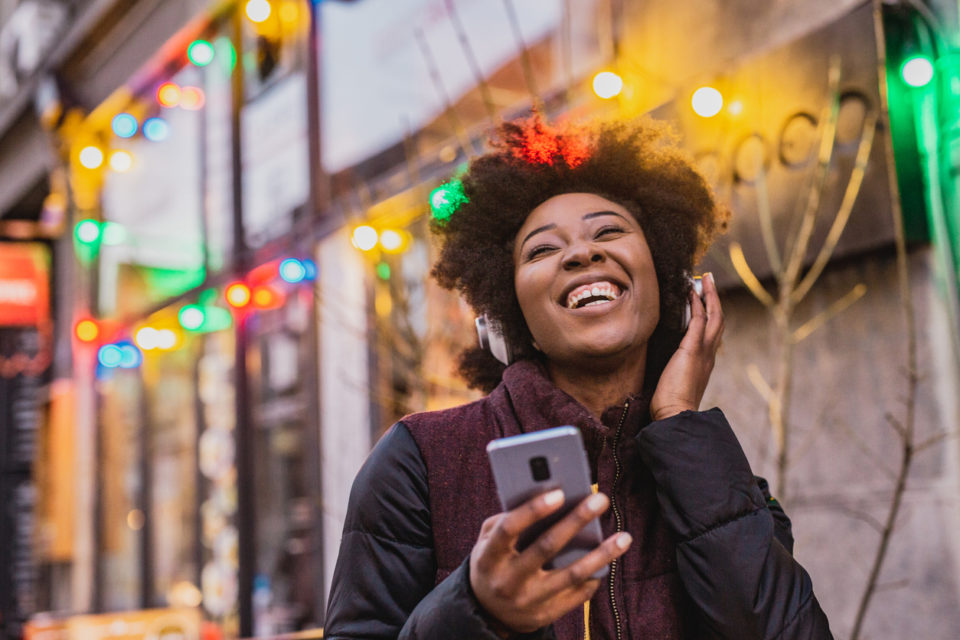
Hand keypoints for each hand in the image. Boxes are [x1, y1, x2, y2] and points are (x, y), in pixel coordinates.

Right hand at [469, 489, 632, 633]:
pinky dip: (595, 576)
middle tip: (600, 499)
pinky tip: (609, 560)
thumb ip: (506, 520)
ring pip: (571, 575)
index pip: (509, 529)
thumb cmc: (492, 563)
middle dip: (576, 520)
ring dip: (601, 554)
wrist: (488, 613)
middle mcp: (508, 580)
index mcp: (488, 557)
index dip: (533, 510)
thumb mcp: (486, 542)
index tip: (559, 492)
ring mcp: (528, 601)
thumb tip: (545, 498)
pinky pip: (577, 595)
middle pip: (546, 547)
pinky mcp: (545, 615)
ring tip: (624, 537)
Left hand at [650, 272, 723, 420]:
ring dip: (709, 295)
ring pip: (714, 317)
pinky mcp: (692, 350)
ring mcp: (703, 352)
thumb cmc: (671, 404)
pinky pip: (699, 321)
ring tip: (704, 279)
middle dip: (714, 299)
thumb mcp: (674, 382)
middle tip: (708, 281)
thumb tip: (663, 363)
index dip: (709, 315)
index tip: (703, 301)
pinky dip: (697, 305)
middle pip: (718, 320)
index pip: (711, 333)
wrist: (675, 415)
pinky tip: (691, 292)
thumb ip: (674, 370)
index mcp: (705, 363)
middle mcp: (709, 355)